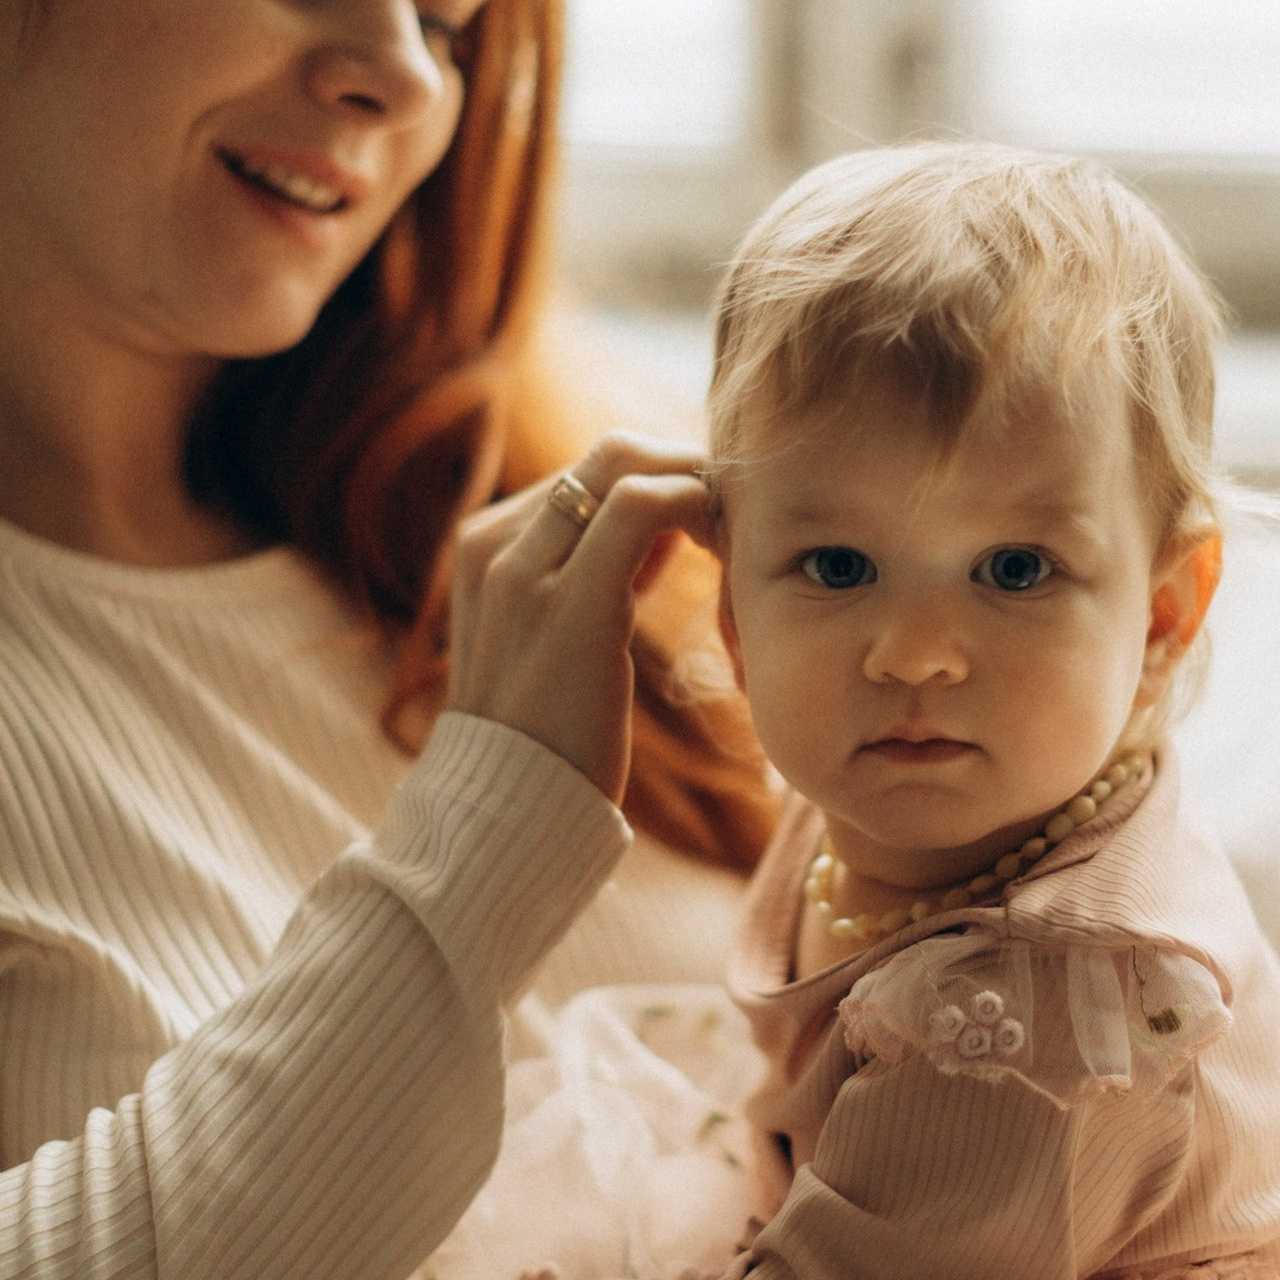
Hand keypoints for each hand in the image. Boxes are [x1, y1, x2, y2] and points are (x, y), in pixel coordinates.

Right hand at [446, 432, 713, 803]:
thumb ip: (590, 576)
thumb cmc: (544, 736)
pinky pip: (646, 506)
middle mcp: (494, 542)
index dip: (661, 480)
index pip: (589, 470)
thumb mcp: (553, 638)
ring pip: (631, 463)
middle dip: (686, 469)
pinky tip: (727, 553)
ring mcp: (521, 568)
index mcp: (484, 545)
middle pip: (612, 451)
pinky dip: (699, 510)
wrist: (505, 812)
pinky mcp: (569, 601)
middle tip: (738, 516)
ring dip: (698, 488)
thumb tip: (659, 535)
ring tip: (737, 540)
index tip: (708, 520)